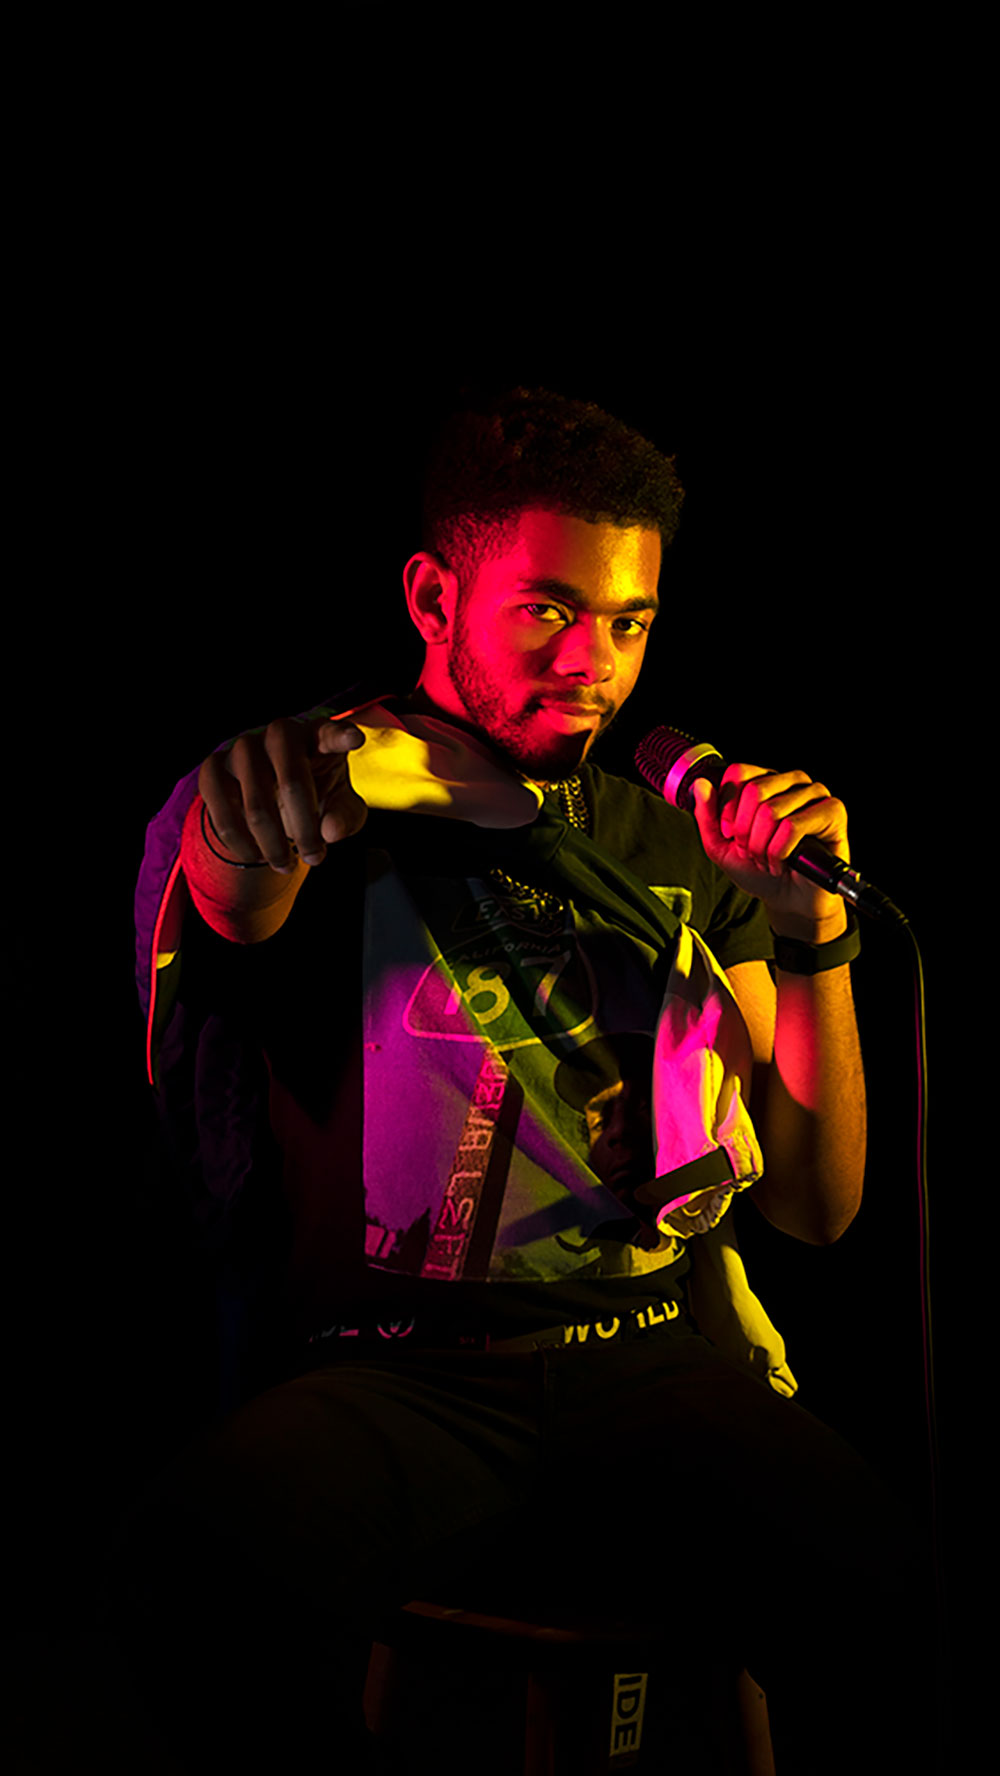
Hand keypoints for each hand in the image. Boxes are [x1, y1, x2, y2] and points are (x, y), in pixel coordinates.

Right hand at [198, 713, 367, 873]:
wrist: (269, 793)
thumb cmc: (315, 792)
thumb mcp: (340, 806)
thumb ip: (345, 816)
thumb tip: (331, 832)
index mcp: (318, 735)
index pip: (331, 733)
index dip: (342, 736)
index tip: (354, 740)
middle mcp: (279, 733)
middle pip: (292, 782)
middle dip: (306, 831)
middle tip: (315, 858)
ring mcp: (243, 747)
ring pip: (256, 807)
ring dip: (274, 847)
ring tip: (286, 864)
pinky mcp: (214, 767)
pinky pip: (223, 814)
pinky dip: (242, 845)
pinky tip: (256, 856)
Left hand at [690, 764, 849, 936]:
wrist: (787, 900)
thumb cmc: (758, 870)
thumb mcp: (720, 846)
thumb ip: (706, 816)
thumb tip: (701, 785)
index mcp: (766, 780)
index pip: (738, 773)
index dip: (727, 808)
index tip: (730, 835)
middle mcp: (791, 781)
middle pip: (753, 791)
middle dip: (744, 832)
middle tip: (751, 852)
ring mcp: (814, 793)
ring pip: (771, 811)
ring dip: (762, 847)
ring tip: (768, 859)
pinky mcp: (832, 812)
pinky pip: (793, 826)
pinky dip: (779, 852)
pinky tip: (783, 863)